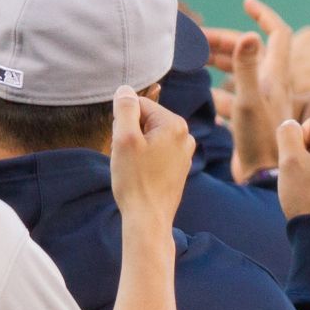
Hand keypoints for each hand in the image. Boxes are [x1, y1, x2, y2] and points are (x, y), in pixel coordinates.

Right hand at [110, 85, 194, 233]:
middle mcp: (186, 136)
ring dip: (136, 149)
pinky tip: (142, 178)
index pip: (138, 105)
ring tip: (135, 169)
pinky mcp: (179, 169)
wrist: (148, 219)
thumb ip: (125, 108)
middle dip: (131, 135)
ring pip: (149, 138)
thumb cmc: (135, 181)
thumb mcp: (124, 138)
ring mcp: (184, 153)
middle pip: (145, 121)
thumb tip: (125, 90)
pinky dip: (144, 161)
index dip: (123, 122)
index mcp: (175, 124)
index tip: (123, 144)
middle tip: (128, 158)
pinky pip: (156, 154)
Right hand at [204, 0, 296, 180]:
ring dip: (218, 62)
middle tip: (197, 38)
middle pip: (249, 52)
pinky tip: (200, 91)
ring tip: (193, 58)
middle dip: (225, 40)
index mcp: (274, 76)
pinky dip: (216, 90)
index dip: (264, 15)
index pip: (277, 34)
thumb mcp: (249, 100)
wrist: (262, 178)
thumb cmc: (259, 140)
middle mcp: (269, 86)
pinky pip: (231, 98)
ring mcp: (259, 103)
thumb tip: (249, 34)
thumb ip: (247, 67)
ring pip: (238, 74)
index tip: (245, 4)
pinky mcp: (248, 121)